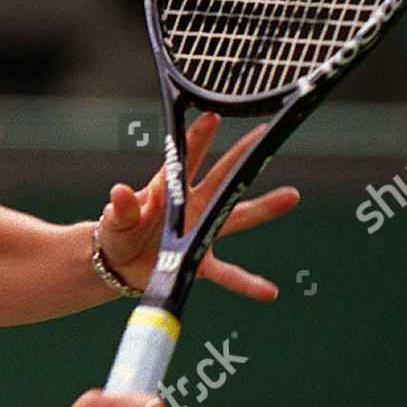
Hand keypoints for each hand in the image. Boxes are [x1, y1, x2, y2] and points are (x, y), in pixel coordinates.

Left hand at [96, 112, 299, 300]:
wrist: (119, 264)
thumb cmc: (118, 232)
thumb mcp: (115, 220)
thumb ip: (121, 207)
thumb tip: (120, 191)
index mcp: (168, 189)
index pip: (184, 159)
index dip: (197, 138)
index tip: (211, 115)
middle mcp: (192, 206)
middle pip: (222, 177)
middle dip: (242, 157)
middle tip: (265, 135)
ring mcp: (200, 231)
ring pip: (237, 216)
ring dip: (264, 207)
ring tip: (291, 196)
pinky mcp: (200, 261)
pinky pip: (227, 273)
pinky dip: (246, 282)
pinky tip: (268, 290)